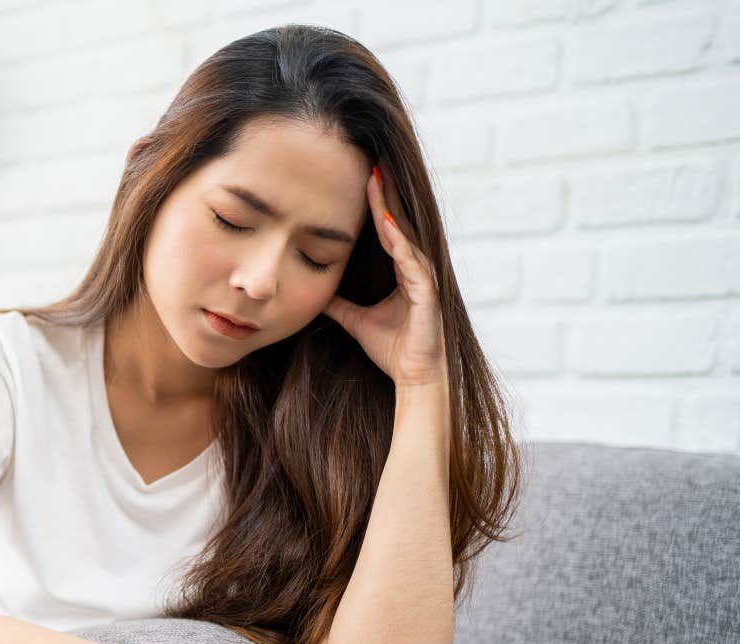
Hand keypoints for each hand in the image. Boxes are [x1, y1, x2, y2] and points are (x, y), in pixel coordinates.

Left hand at [321, 163, 448, 390]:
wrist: (414, 379)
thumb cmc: (392, 349)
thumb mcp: (356, 320)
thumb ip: (338, 305)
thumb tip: (316, 292)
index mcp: (402, 273)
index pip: (387, 231)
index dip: (375, 205)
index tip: (361, 178)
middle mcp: (415, 270)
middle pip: (397, 224)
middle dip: (384, 195)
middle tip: (371, 163)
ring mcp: (424, 279)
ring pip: (404, 236)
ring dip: (389, 209)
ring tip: (375, 182)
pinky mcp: (427, 293)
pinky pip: (411, 261)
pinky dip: (398, 241)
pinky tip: (385, 223)